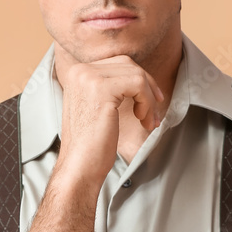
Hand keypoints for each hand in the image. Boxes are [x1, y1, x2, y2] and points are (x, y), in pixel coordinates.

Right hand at [55, 55, 164, 186]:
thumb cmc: (91, 145)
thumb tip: (140, 79)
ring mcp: (89, 77)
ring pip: (136, 74)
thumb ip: (110, 89)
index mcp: (77, 73)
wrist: (79, 166)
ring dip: (148, 98)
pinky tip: (142, 119)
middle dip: (147, 86)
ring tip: (148, 120)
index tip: (150, 101)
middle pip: (128, 65)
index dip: (139, 81)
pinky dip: (147, 102)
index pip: (117, 64)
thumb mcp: (97, 107)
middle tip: (154, 111)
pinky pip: (138, 84)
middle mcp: (80, 70)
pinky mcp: (102, 88)